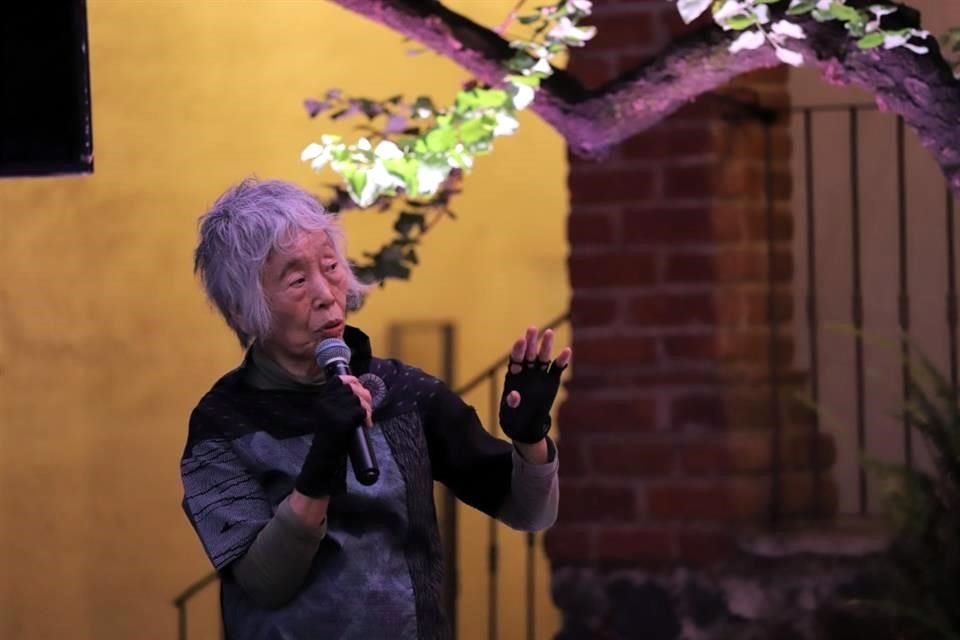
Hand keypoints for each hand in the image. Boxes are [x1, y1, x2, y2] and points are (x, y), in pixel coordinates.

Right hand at [295, 376, 367, 497]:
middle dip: (365, 395)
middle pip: (353, 387)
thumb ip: (339, 402)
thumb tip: (358, 388)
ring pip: (359, 398)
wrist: (323, 458)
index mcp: (323, 399)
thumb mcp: (330, 414)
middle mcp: (326, 402)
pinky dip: (367, 417)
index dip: (352, 380)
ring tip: (366, 418)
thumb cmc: (330, 437)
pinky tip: (366, 424)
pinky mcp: (342, 419)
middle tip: (367, 408)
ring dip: (367, 407)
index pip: (339, 379)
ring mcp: (333, 410)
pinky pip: (361, 411)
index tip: (358, 385)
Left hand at [498, 326, 571, 444]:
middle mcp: (527, 370)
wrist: (527, 423)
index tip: (520, 340)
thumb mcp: (511, 411)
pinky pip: (557, 368)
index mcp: (514, 374)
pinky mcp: (551, 379)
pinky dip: (562, 360)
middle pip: (529, 353)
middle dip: (531, 341)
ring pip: (543, 357)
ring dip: (546, 345)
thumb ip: (512, 402)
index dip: (518, 349)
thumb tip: (513, 395)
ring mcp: (540, 373)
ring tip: (549, 332)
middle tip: (533, 328)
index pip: (515, 358)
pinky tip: (567, 351)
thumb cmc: (514, 415)